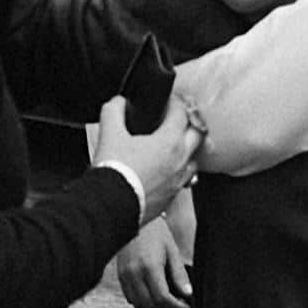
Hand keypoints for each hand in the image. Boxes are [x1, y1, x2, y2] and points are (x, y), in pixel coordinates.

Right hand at [95, 92, 202, 226]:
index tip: (168, 101)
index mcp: (169, 141)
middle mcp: (180, 160)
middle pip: (198, 133)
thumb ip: (114, 111)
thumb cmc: (114, 173)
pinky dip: (180, 170)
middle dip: (190, 122)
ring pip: (195, 158)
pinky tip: (168, 170)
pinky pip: (185, 179)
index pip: (182, 112)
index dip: (175, 101)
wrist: (110, 207)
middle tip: (180, 118)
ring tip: (177, 144)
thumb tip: (119, 103)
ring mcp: (179, 180)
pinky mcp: (172, 197)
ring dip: (189, 148)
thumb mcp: (109, 133)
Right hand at [116, 216, 192, 307]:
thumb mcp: (172, 250)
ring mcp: (125, 275)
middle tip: (179, 306)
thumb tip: (188, 294)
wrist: (135, 217)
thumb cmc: (155, 231)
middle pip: (150, 305)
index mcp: (149, 266)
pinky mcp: (120, 275)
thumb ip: (179, 274)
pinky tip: (153, 295)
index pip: (162, 298)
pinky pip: (130, 297)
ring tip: (168, 302)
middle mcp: (134, 273)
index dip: (176, 307)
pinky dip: (142, 301)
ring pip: (138, 304)